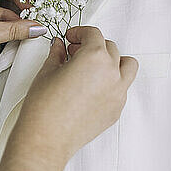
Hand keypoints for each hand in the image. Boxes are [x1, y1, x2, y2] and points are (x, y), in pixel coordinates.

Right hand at [13, 26, 138, 166]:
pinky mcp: (116, 110)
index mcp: (94, 58)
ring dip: (112, 61)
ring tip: (92, 67)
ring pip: (126, 66)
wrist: (46, 138)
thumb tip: (59, 47)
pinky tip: (91, 88)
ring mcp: (117, 93)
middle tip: (74, 52)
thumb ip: (57, 54)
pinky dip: (111, 82)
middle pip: (110, 48)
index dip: (79, 33)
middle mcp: (111, 73)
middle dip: (92, 46)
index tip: (71, 38)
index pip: (93, 34)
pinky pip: (121, 88)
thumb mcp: (47, 72)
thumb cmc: (44, 108)